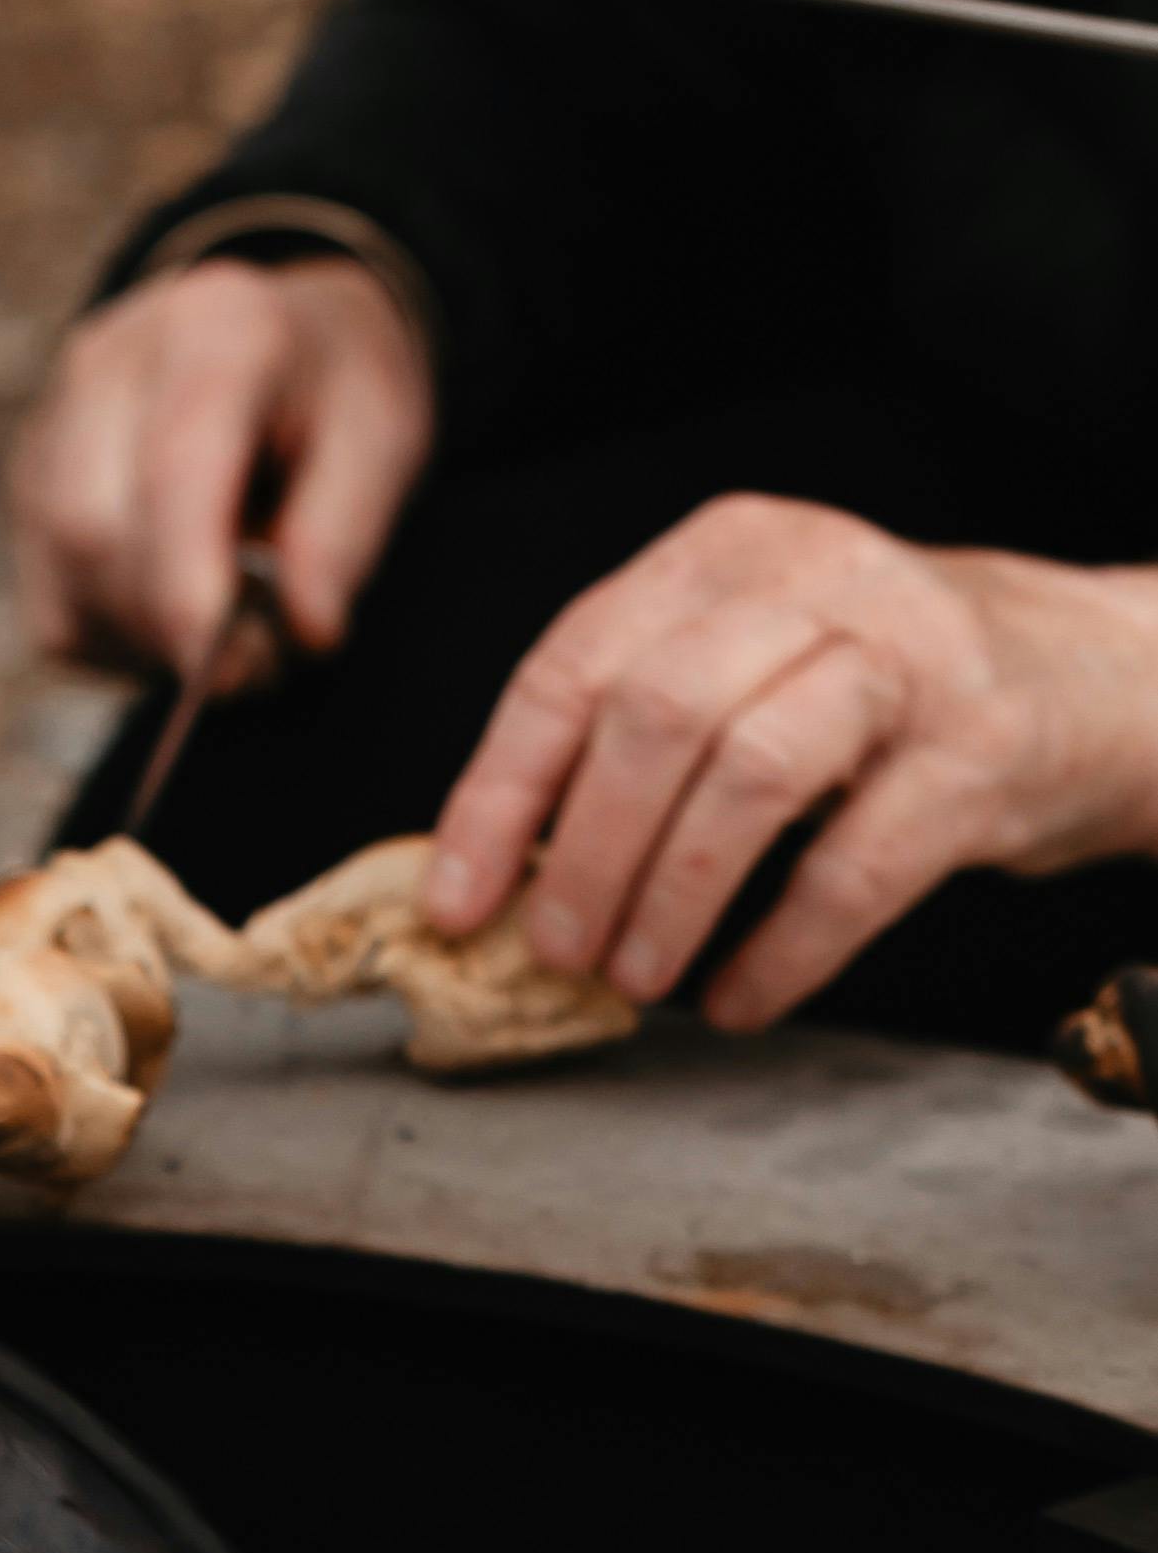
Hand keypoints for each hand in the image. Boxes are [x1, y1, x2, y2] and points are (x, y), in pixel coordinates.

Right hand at [10, 254, 433, 684]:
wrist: (283, 342)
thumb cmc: (335, 397)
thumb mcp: (383, 442)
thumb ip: (345, 533)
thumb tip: (307, 630)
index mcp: (215, 327)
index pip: (173, 467)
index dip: (188, 586)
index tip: (228, 675)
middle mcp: (111, 362)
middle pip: (94, 529)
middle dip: (170, 622)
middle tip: (259, 657)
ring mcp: (54, 423)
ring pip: (68, 577)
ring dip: (147, 638)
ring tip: (226, 624)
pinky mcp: (31, 487)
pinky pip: (57, 610)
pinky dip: (120, 641)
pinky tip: (177, 612)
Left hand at [421, 498, 1157, 1027]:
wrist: (1093, 675)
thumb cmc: (883, 688)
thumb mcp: (751, 663)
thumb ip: (632, 734)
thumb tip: (495, 872)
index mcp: (726, 554)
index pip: (571, 668)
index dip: (498, 797)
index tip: (458, 901)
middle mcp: (816, 579)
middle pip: (654, 718)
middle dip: (586, 856)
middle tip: (557, 953)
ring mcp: (908, 656)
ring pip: (749, 775)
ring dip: (671, 899)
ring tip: (637, 979)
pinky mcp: (979, 748)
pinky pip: (856, 866)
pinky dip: (780, 951)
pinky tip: (737, 998)